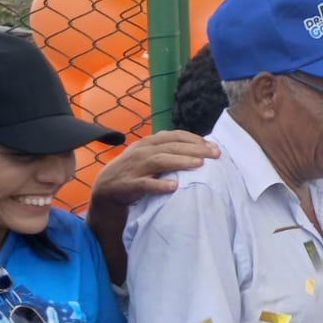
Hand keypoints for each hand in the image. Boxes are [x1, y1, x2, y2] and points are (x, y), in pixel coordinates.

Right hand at [90, 131, 218, 207]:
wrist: (106, 187)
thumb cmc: (136, 170)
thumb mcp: (150, 155)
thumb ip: (170, 150)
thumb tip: (201, 149)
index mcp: (150, 142)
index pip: (175, 135)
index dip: (195, 139)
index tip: (214, 146)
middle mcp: (142, 151)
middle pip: (171, 146)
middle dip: (195, 148)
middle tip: (215, 154)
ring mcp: (135, 167)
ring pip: (160, 160)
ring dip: (180, 161)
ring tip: (199, 164)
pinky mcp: (129, 184)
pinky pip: (145, 184)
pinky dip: (159, 185)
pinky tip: (174, 187)